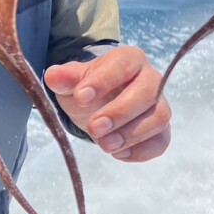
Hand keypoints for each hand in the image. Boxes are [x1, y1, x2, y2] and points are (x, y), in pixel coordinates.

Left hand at [44, 46, 171, 162]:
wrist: (99, 106)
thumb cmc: (88, 89)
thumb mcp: (72, 83)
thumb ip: (64, 79)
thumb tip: (52, 76)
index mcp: (129, 60)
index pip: (122, 64)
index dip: (103, 81)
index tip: (81, 98)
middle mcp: (150, 80)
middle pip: (147, 92)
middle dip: (119, 112)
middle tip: (94, 128)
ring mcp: (158, 105)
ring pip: (158, 118)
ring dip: (131, 134)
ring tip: (104, 144)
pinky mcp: (161, 131)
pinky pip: (161, 142)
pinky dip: (141, 151)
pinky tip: (119, 153)